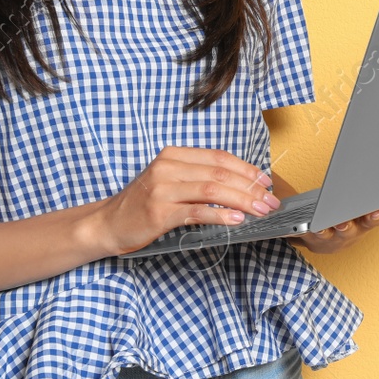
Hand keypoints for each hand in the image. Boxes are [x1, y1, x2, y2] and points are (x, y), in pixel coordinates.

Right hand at [93, 146, 279, 255]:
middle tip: (270, 201)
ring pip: (212, 190)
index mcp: (173, 155)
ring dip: (242, 201)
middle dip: (250, 187)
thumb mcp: (170, 182)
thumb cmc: (143, 204)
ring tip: (260, 211)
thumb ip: (199, 179)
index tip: (265, 181)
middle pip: (219, 173)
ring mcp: (162, 188)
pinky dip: (220, 215)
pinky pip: (197, 212)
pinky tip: (236, 220)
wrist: (108, 223)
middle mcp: (167, 167)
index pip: (219, 157)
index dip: (246, 169)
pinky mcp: (159, 212)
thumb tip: (241, 186)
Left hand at [290, 184, 378, 254]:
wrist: (322, 230)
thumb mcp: (373, 190)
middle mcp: (368, 221)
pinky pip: (324, 234)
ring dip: (349, 224)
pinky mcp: (325, 236)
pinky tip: (320, 226)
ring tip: (344, 220)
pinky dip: (322, 230)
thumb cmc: (351, 206)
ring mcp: (348, 230)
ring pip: (351, 228)